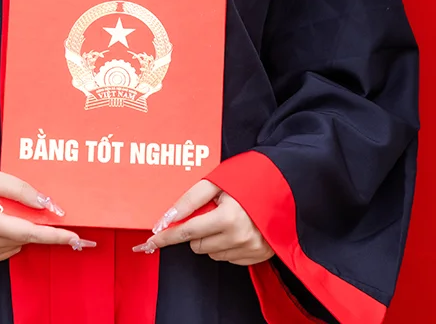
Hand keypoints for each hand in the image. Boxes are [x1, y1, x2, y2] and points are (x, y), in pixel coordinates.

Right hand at [0, 167, 95, 262]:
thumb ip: (20, 190)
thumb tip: (45, 203)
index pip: (31, 233)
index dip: (56, 235)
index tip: (77, 237)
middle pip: (26, 238)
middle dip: (40, 226)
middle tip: (45, 208)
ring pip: (17, 244)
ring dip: (22, 228)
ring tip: (2, 206)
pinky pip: (6, 249)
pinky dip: (11, 235)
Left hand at [133, 179, 273, 264]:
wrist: (285, 183)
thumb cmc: (248, 177)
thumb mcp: (217, 181)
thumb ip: (190, 199)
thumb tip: (168, 217)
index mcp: (228, 218)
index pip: (187, 232)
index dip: (167, 237)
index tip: (150, 242)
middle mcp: (240, 238)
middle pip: (197, 246)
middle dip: (195, 231)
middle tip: (209, 211)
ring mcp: (251, 250)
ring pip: (211, 254)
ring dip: (210, 239)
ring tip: (225, 217)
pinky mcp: (259, 256)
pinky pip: (229, 258)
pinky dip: (226, 245)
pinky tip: (236, 228)